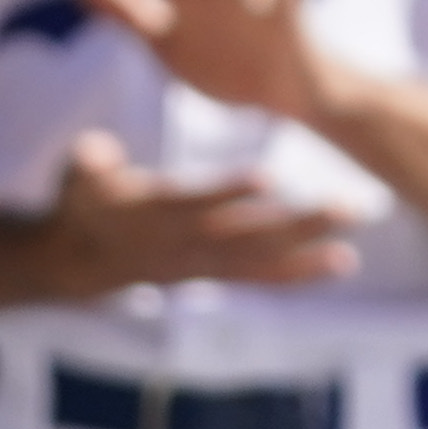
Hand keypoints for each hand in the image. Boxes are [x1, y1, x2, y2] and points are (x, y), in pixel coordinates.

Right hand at [29, 127, 360, 293]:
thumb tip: (92, 150)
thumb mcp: (76, 176)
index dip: (225, 193)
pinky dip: (299, 273)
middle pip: (244, 236)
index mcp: (150, 216)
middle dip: (295, 225)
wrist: (77, 259)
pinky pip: (258, 278)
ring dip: (307, 253)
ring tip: (352, 250)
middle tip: (345, 209)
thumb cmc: (84, 201)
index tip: (267, 179)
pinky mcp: (212, 275)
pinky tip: (342, 263)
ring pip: (258, 261)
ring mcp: (199, 266)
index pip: (192, 204)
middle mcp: (181, 247)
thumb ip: (88, 162)